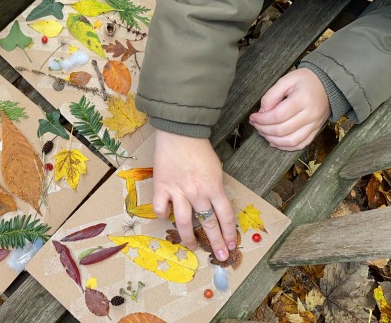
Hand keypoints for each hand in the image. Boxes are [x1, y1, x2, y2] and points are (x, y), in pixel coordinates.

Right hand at [152, 130, 236, 260]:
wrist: (179, 134)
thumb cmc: (200, 150)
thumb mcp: (216, 169)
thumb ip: (215, 189)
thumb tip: (214, 206)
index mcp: (214, 187)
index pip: (225, 216)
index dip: (228, 233)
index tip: (231, 245)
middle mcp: (197, 193)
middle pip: (208, 223)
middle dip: (215, 243)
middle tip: (220, 257)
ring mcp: (178, 192)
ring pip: (183, 222)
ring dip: (188, 238)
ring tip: (192, 247)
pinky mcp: (161, 188)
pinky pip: (160, 209)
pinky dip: (162, 215)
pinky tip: (166, 216)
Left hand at [249, 68, 329, 150]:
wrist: (329, 84)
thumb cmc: (305, 80)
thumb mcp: (287, 80)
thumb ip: (272, 95)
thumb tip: (262, 112)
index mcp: (303, 99)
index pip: (278, 116)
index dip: (262, 119)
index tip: (253, 117)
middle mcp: (310, 114)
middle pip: (282, 130)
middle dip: (264, 129)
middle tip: (255, 125)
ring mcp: (315, 124)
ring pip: (291, 141)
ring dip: (273, 140)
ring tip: (263, 133)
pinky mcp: (316, 130)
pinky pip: (301, 144)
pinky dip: (286, 147)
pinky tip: (275, 142)